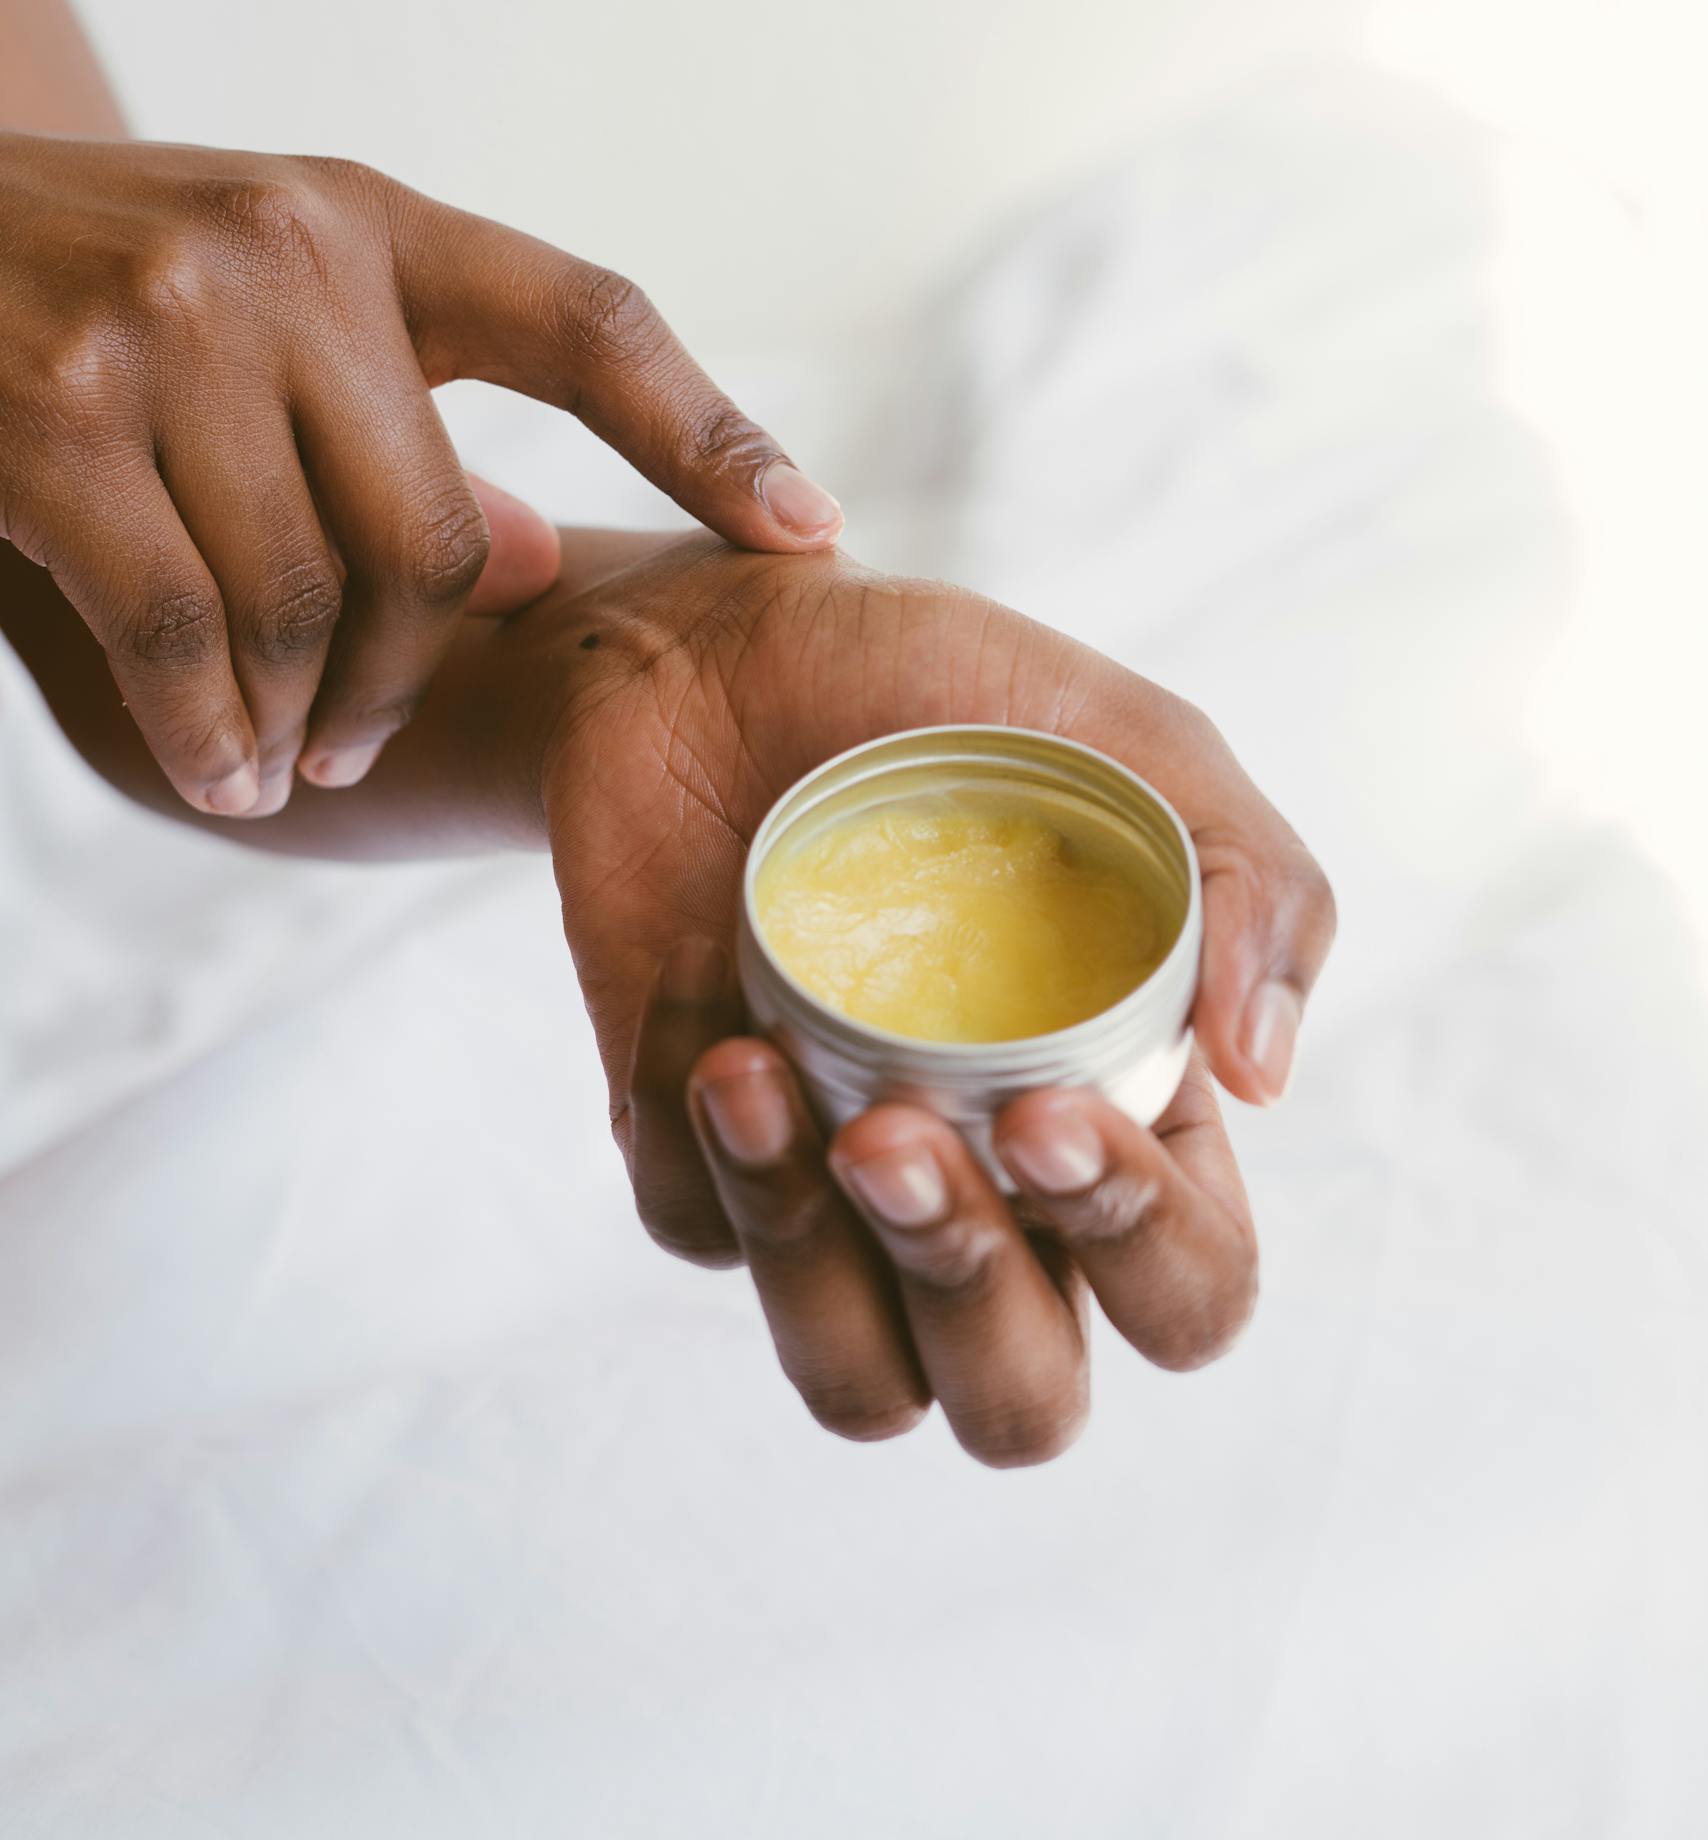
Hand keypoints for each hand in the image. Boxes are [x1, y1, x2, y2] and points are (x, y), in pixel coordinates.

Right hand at [0, 133, 840, 817]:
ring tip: (276, 764)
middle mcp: (286, 253)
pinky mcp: (56, 422)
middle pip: (439, 535)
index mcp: (368, 218)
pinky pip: (185, 635)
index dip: (709, 433)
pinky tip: (220, 767)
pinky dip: (210, 731)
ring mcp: (167, 329)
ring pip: (307, 602)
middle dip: (405, 673)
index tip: (811, 535)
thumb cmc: (95, 284)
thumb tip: (534, 560)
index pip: (588, 321)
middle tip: (352, 742)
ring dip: (300, 720)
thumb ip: (396, 415)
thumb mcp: (264, 302)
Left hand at [541, 536, 1334, 1461]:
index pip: (1191, 1288)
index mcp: (1131, 1114)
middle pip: (1024, 1403)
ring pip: (857, 1386)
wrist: (721, 645)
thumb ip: (1254, 882)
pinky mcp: (704, 1164)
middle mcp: (995, 1192)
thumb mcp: (1130, 742)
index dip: (1140, 1247)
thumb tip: (1267, 1074)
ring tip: (755, 1077)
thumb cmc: (946, 695)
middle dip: (966, 1296)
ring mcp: (842, 1195)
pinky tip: (696, 982)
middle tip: (891, 1133)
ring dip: (804, 1262)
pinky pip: (694, 1238)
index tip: (1042, 1112)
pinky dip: (683, 1124)